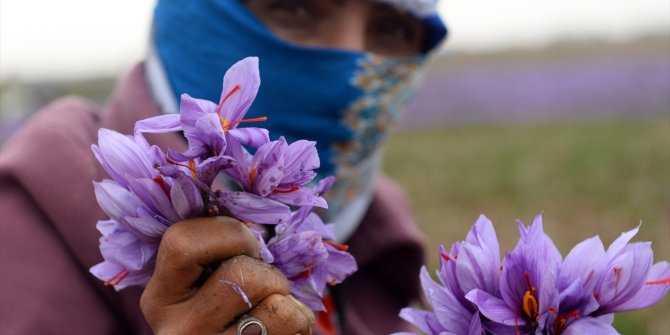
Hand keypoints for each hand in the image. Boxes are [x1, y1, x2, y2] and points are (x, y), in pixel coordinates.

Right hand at [140, 216, 314, 333]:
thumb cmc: (226, 313)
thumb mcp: (201, 285)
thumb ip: (216, 250)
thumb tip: (254, 200)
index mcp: (161, 297)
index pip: (184, 241)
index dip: (229, 233)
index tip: (245, 247)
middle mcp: (179, 329)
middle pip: (242, 274)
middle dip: (268, 272)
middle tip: (266, 286)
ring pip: (276, 305)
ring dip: (287, 300)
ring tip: (274, 311)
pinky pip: (294, 324)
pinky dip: (300, 320)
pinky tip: (282, 330)